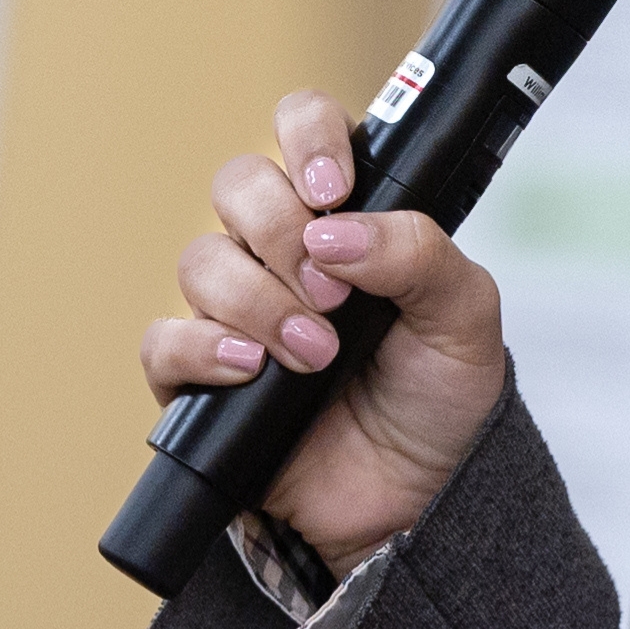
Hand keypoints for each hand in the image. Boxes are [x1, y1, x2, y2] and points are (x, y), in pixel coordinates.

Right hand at [136, 88, 509, 569]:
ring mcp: (234, 312)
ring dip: (259, 302)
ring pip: (201, 261)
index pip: (301, 126)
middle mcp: (280, 251)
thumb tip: (336, 232)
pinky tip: (252, 369)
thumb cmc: (439, 399)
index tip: (333, 189)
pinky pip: (164, 341)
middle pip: (238, 186)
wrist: (417, 501)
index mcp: (343, 216)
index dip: (307, 137)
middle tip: (334, 294)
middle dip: (282, 232)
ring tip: (316, 354)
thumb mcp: (465, 317)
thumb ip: (420, 253)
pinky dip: (203, 348)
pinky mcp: (199, 379)